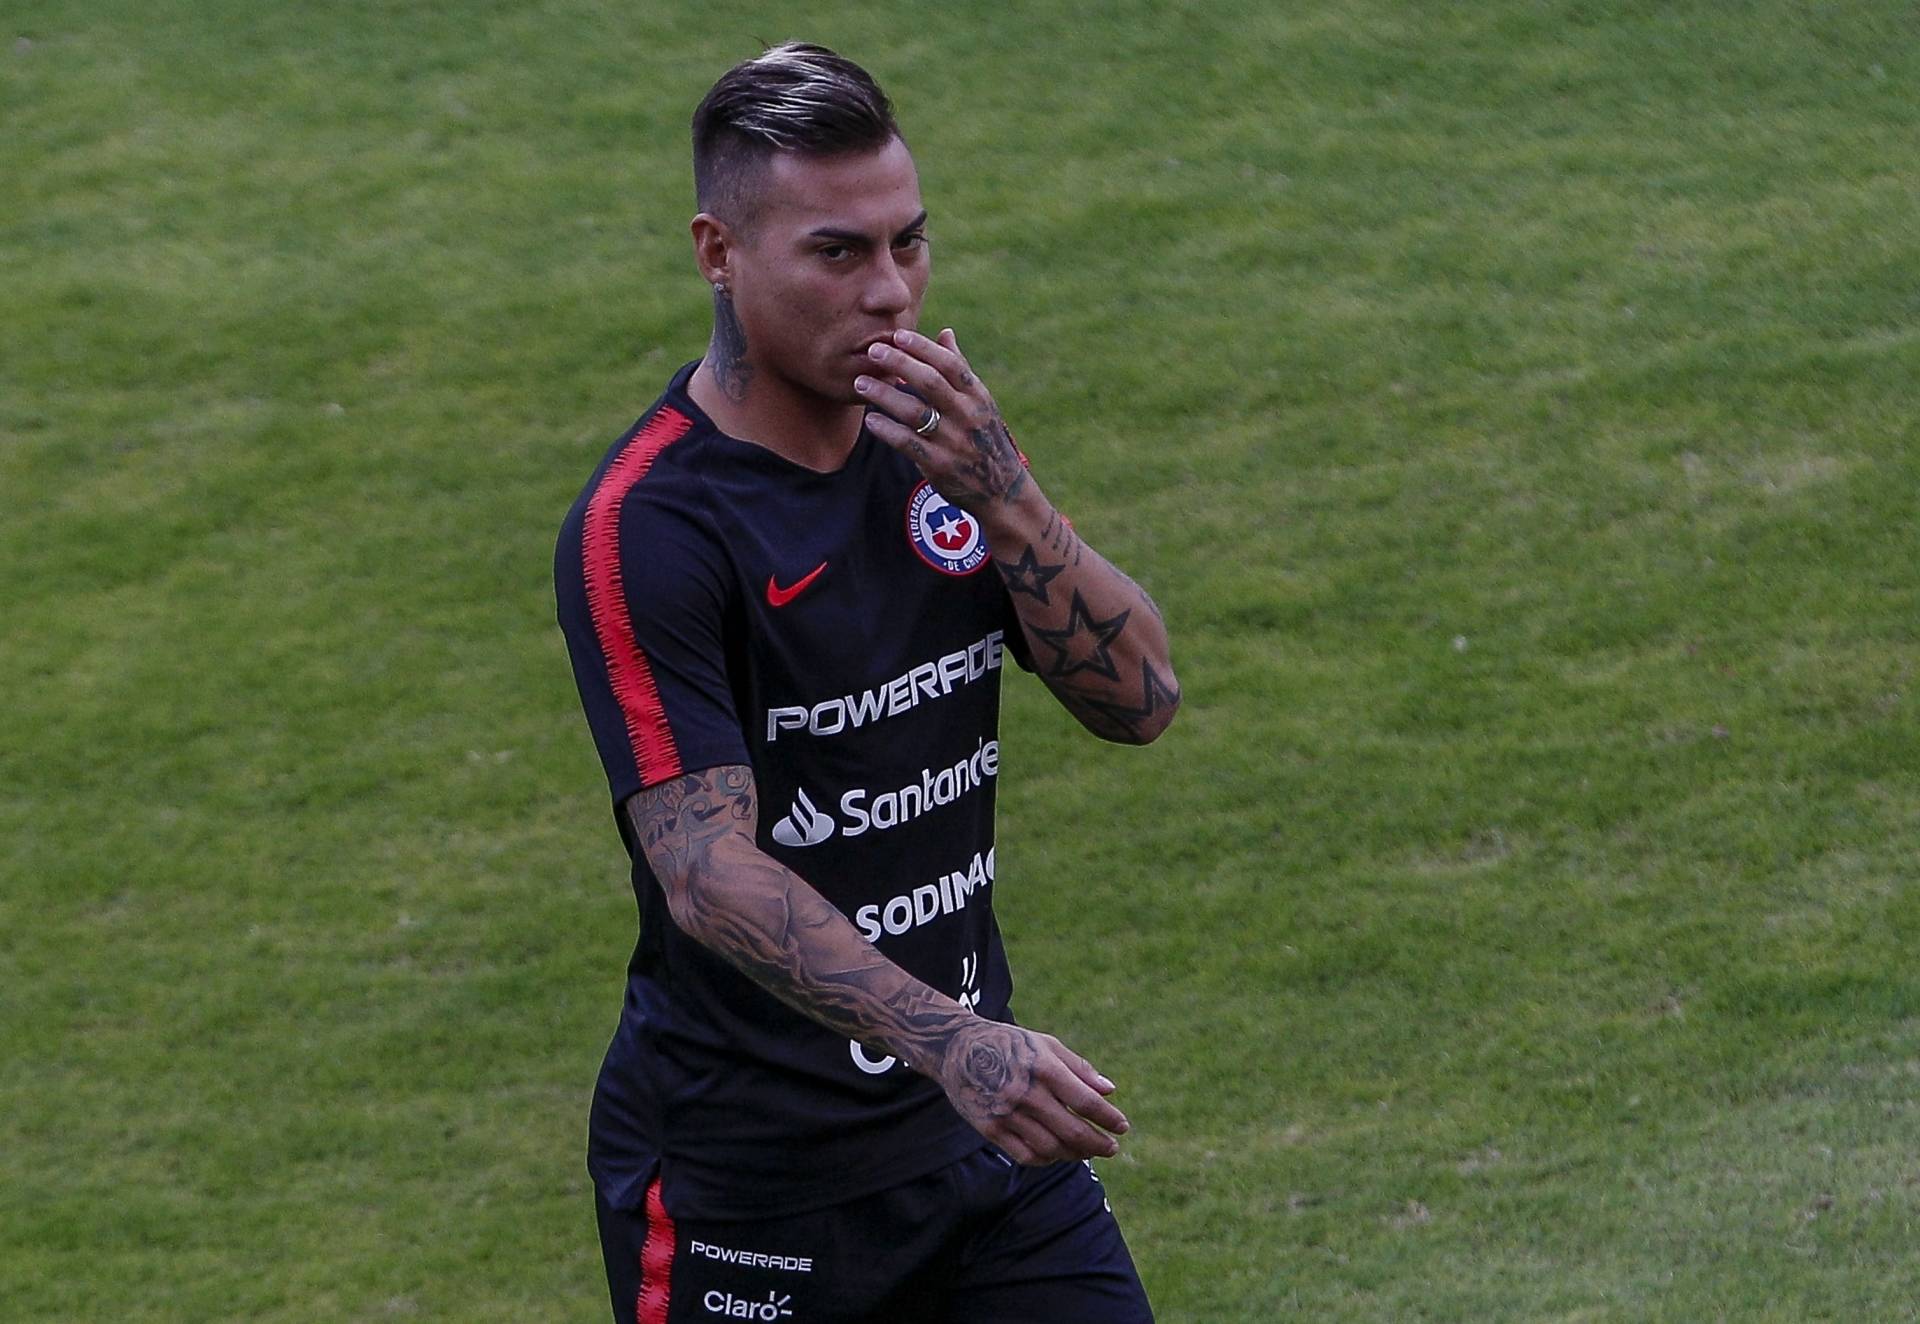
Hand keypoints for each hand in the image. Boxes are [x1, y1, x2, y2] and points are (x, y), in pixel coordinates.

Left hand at [855, 328, 1029, 513]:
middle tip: (873, 351)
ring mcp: (954, 441)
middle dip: (900, 363)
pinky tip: (871, 420)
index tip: (898, 335)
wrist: (1002, 489)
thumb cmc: (984, 437)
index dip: (923, 347)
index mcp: (978, 396)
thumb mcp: (980, 402)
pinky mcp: (940, 465)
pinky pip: (908, 444)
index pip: (950, 364)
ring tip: (861, 383)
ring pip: (915, 412)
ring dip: (885, 395)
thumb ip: (960, 368)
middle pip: (930, 382)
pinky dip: (888, 430)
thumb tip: (945, 332)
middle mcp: (967, 415)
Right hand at [935, 1018, 1129, 1163]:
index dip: (1109, 1118)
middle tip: (1112, 1148)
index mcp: (1045, 1068)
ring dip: (1075, 1154)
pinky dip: (1048, 1159)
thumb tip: (1110, 1091)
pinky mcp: (990, 1129)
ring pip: (1052, 1148)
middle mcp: (1027, 1093)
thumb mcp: (1046, 1044)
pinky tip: (1058, 1153)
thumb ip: (1079, 1068)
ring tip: (1087, 1151)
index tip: (1123, 1127)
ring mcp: (1007, 1114)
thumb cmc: (1010, 1044)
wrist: (956, 1048)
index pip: (1086, 1101)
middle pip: (1072, 1131)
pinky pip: (1026, 1155)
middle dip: (1098, 1143)